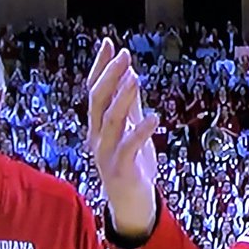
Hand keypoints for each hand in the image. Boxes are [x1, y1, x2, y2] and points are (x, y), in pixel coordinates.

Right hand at [87, 40, 159, 238]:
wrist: (132, 205)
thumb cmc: (131, 165)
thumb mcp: (130, 129)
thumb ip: (128, 105)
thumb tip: (128, 73)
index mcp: (98, 125)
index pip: (94, 90)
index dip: (100, 67)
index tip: (108, 43)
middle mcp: (97, 137)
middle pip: (97, 101)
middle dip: (109, 76)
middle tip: (124, 54)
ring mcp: (106, 154)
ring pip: (110, 121)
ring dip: (122, 98)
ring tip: (135, 77)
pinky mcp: (120, 170)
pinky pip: (128, 148)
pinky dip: (140, 131)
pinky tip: (153, 117)